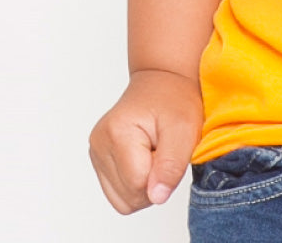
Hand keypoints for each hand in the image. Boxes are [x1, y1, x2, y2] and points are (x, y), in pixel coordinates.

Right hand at [88, 69, 204, 213]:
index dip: (162, 175)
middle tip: (163, 150)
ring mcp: (96, 152)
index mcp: (117, 132)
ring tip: (155, 153)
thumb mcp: (185, 128)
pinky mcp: (99, 159)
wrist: (164, 81)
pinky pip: (119, 194)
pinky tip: (145, 159)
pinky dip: (136, 184)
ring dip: (145, 185)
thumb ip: (171, 165)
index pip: (138, 184)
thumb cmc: (175, 99)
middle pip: (128, 197)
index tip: (169, 149)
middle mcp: (99, 143)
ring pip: (122, 200)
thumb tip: (157, 197)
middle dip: (153, 181)